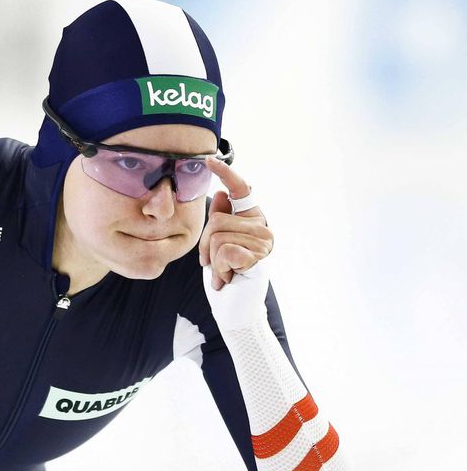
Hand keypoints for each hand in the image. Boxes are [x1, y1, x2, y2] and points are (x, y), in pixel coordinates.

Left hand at [198, 154, 271, 290]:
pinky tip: (230, 279)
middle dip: (205, 246)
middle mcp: (263, 228)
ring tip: (225, 272)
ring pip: (217, 238)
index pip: (241, 189)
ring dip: (213, 261)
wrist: (235, 310)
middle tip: (214, 264)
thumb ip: (221, 222)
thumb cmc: (227, 276)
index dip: (226, 173)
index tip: (209, 160)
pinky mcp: (258, 258)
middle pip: (216, 221)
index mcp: (253, 220)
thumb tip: (223, 194)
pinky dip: (220, 269)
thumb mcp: (217, 245)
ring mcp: (264, 243)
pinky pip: (223, 252)